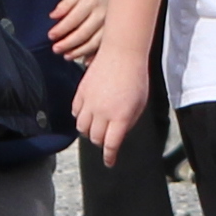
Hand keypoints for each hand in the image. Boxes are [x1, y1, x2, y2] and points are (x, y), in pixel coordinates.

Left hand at [48, 0, 112, 63]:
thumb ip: (66, 3)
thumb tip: (53, 16)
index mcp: (91, 2)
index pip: (73, 19)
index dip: (61, 29)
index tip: (51, 36)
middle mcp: (102, 15)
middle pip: (83, 33)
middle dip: (68, 43)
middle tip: (56, 49)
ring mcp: (111, 26)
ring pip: (94, 43)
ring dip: (79, 52)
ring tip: (67, 56)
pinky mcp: (117, 34)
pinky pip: (106, 48)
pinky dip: (95, 56)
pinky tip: (86, 61)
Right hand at [71, 46, 151, 165]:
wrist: (123, 53)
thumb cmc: (136, 77)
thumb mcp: (140, 104)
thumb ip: (128, 122)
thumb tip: (118, 134)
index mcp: (120, 117)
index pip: (111, 145)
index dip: (109, 157)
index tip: (109, 162)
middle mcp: (102, 112)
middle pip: (95, 138)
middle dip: (101, 142)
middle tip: (106, 140)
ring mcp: (90, 102)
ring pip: (81, 127)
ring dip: (88, 131)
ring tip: (95, 128)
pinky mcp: (81, 92)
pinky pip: (75, 112)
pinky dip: (80, 116)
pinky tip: (86, 115)